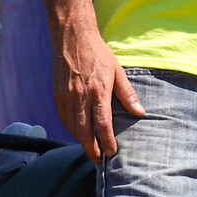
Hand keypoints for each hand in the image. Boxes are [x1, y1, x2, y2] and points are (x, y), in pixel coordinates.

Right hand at [52, 29, 145, 160]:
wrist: (72, 38)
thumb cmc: (98, 53)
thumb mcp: (118, 71)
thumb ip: (127, 94)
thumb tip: (139, 112)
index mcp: (98, 91)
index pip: (103, 124)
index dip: (107, 141)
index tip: (112, 152)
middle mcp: (80, 96)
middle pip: (84, 131)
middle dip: (91, 148)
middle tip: (98, 159)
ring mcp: (66, 96)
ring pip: (72, 126)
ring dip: (80, 140)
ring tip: (90, 148)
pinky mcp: (57, 94)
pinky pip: (63, 117)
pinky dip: (70, 128)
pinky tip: (77, 132)